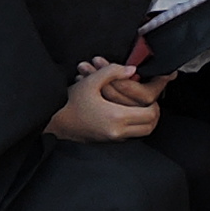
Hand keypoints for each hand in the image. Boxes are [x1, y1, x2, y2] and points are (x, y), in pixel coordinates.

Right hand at [46, 61, 165, 141]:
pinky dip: (133, 124)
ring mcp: (113, 138)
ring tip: (140, 104)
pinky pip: (129, 134)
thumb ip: (113, 71)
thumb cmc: (70, 102)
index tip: (151, 91)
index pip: (150, 114)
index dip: (155, 102)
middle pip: (150, 126)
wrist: (54, 121)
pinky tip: (126, 110)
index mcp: (116, 117)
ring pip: (141, 132)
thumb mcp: (91, 81)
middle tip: (150, 99)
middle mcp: (117, 131)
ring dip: (145, 119)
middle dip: (153, 112)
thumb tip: (132, 70)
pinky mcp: (108, 140)